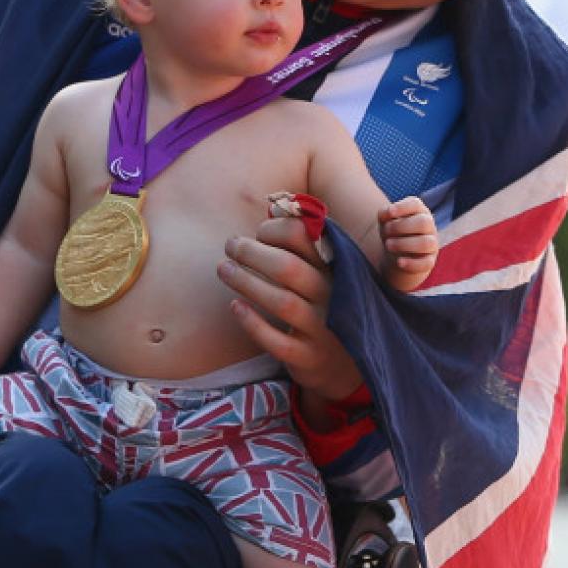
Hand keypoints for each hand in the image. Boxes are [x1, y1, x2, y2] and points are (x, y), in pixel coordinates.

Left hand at [217, 215, 361, 401]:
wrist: (345, 363)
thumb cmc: (324, 305)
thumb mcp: (324, 273)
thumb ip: (304, 243)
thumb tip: (274, 204)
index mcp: (336, 269)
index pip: (305, 237)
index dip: (276, 229)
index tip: (257, 232)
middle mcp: (333, 297)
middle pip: (288, 268)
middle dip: (252, 253)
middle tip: (230, 246)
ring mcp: (323, 330)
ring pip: (282, 303)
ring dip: (247, 283)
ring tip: (223, 269)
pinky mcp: (308, 358)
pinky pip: (278, 342)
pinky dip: (253, 323)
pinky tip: (235, 307)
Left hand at [378, 196, 437, 288]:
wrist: (398, 255)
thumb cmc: (393, 232)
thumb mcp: (386, 221)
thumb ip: (384, 214)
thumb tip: (387, 213)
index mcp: (419, 211)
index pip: (416, 204)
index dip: (403, 207)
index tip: (390, 212)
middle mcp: (429, 226)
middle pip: (423, 222)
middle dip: (401, 227)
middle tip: (386, 232)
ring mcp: (431, 244)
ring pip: (426, 243)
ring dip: (403, 244)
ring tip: (388, 245)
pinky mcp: (429, 261)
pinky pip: (426, 263)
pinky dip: (412, 263)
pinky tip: (399, 262)